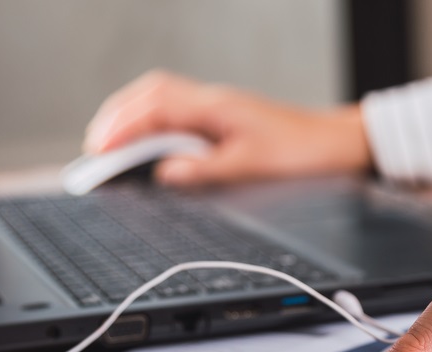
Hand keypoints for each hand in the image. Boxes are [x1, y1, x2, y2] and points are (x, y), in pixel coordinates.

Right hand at [83, 70, 372, 184]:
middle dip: (116, 119)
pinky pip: (175, 112)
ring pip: (160, 100)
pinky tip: (145, 144)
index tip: (99, 151)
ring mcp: (216, 107)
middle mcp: (212, 101)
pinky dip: (151, 124)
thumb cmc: (302, 152)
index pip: (154, 108)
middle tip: (94, 150)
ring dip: (131, 118)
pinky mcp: (222, 119)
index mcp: (215, 107)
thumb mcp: (252, 168)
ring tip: (108, 146)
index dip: (121, 129)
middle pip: (149, 96)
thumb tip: (165, 175)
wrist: (337, 143)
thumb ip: (206, 171)